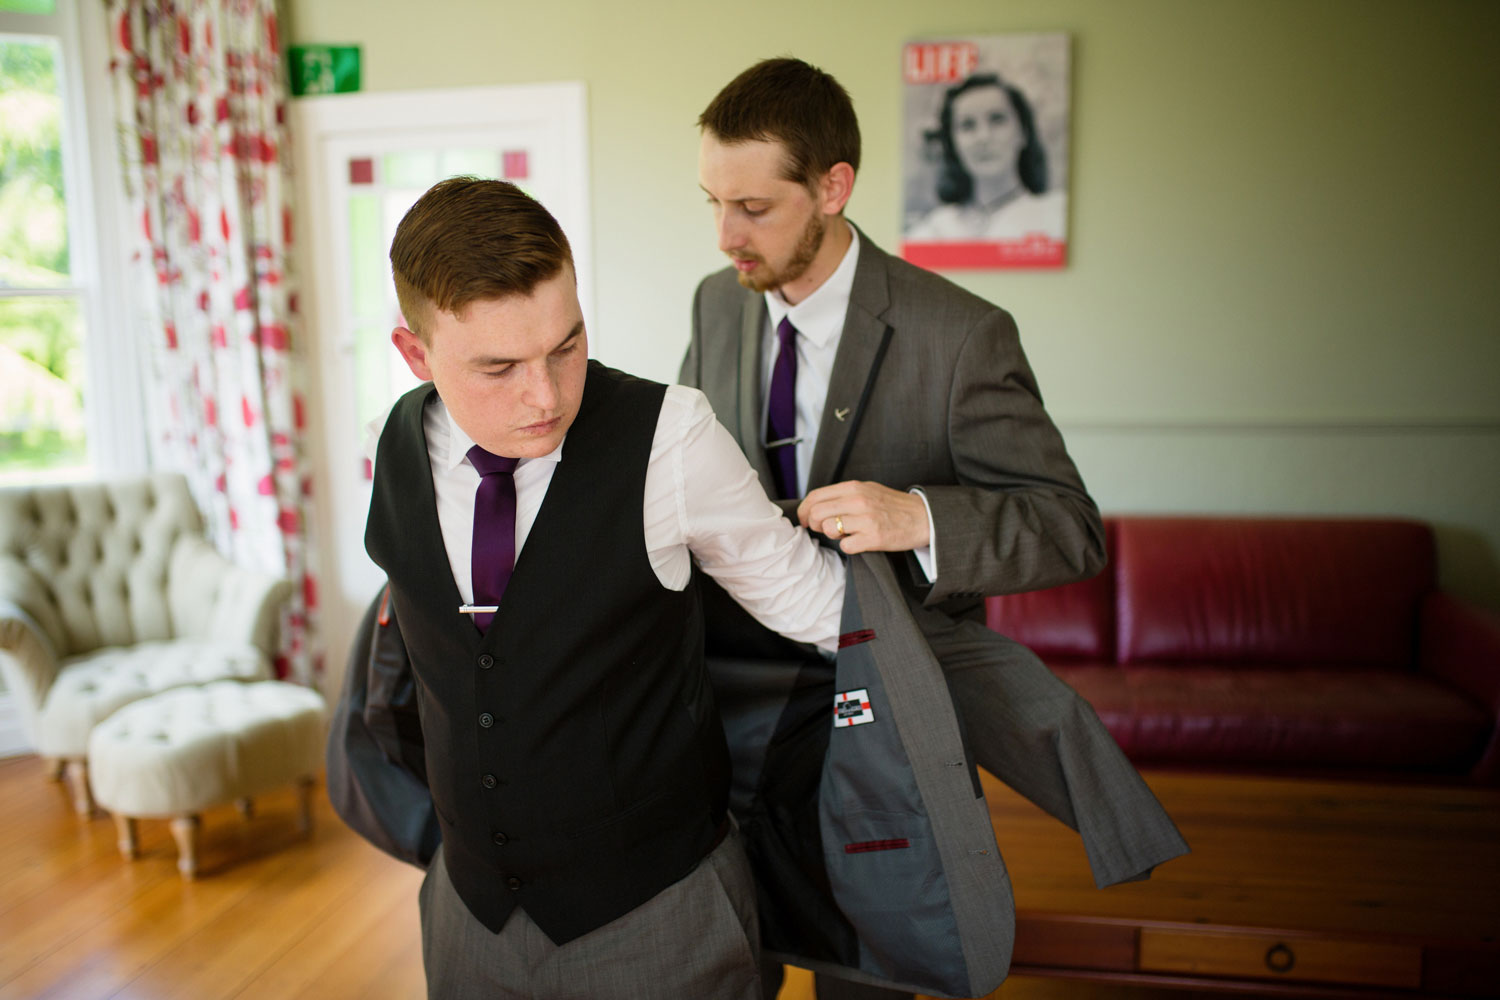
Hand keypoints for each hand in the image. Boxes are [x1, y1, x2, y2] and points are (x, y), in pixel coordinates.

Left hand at [797, 480, 930, 553]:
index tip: (804, 519)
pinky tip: (858, 541)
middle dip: (813, 524)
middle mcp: (858, 500)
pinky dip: (848, 546)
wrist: (923, 517)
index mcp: (854, 487)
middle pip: (816, 513)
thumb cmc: (892, 505)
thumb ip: (843, 495)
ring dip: (833, 535)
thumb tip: (815, 505)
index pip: (816, 496)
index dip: (804, 510)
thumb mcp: (867, 490)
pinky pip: (845, 545)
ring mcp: (865, 519)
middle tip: (823, 529)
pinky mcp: (874, 537)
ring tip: (846, 533)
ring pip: (828, 529)